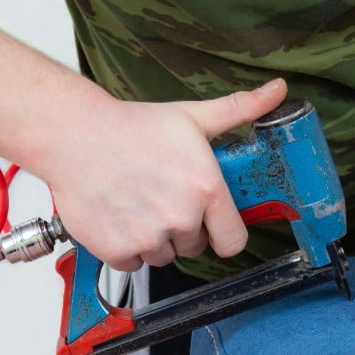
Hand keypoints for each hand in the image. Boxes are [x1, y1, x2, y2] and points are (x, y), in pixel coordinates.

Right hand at [30, 79, 287, 271]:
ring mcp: (148, 237)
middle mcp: (181, 218)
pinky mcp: (117, 249)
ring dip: (153, 239)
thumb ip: (241, 110)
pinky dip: (125, 247)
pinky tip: (118, 215)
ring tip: (138, 203)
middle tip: (162, 198)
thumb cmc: (132, 126)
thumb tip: (279, 91)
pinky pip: (131, 263)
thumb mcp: (194, 116)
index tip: (210, 222)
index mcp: (207, 190)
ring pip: (162, 256)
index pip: (233, 241)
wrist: (75, 134)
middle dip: (182, 229)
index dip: (222, 233)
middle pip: (194, 246)